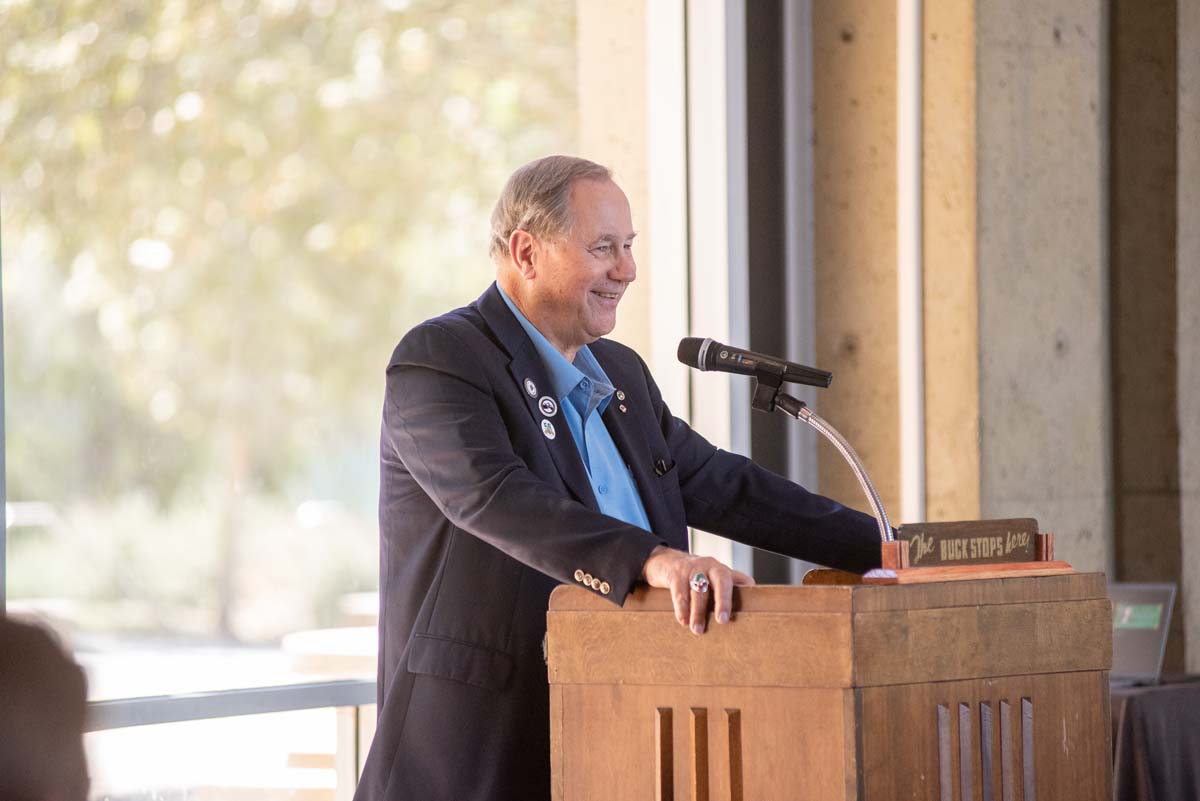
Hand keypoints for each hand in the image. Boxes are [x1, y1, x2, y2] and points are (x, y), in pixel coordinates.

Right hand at [640, 546, 754, 634]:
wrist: (670, 561)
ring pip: (696, 592)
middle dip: (719, 603)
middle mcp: (706, 566)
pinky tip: (683, 620)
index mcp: (719, 569)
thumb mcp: (716, 575)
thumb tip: (752, 586)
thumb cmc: (699, 574)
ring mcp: (690, 569)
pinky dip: (681, 608)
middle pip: (715, 585)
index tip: (728, 616)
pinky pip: (679, 593)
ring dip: (697, 612)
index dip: (728, 599)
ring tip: (697, 630)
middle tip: (721, 622)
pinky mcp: (675, 574)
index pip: (727, 582)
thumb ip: (734, 580)